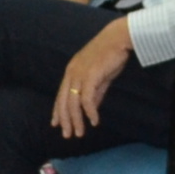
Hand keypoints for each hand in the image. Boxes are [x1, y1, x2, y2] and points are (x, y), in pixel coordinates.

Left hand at [49, 17, 133, 139]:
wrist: (118, 38)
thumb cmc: (111, 54)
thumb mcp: (100, 76)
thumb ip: (95, 92)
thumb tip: (91, 108)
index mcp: (71, 71)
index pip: (61, 95)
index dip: (57, 111)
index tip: (56, 124)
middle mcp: (72, 74)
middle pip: (64, 102)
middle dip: (65, 120)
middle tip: (67, 135)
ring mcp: (79, 75)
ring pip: (73, 103)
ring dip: (76, 120)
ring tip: (80, 133)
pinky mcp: (90, 76)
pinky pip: (86, 99)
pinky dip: (90, 112)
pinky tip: (94, 121)